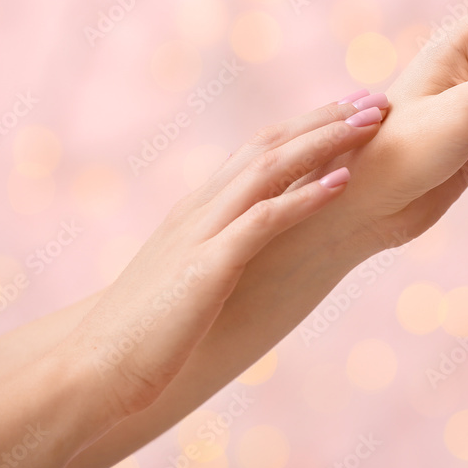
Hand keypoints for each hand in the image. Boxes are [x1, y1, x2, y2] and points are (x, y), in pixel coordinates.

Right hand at [54, 101, 385, 417]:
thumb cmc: (145, 332)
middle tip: (375, 100)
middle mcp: (200, 208)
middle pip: (269, 144)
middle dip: (326, 118)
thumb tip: (254, 248)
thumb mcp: (189, 278)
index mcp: (197, 209)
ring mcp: (202, 233)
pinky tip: (342, 183)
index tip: (350, 110)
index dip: (307, 125)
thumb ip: (218, 252)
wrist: (92, 368)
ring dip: (324, 142)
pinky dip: (305, 199)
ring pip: (269, 168)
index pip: (258, 150)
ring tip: (370, 123)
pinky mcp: (207, 268)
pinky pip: (262, 222)